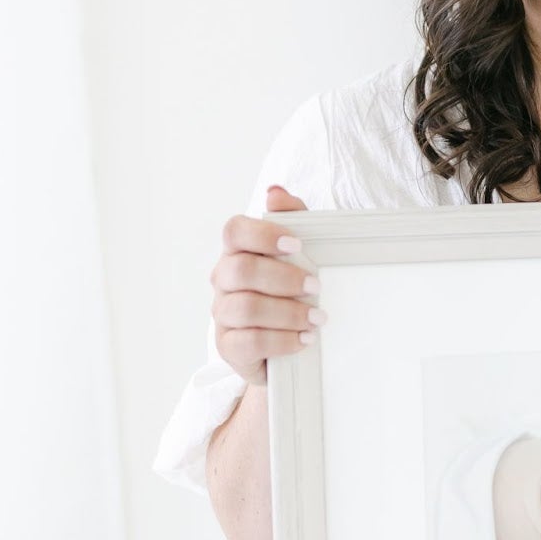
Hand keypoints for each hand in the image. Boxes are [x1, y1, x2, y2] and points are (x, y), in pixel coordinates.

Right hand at [210, 185, 319, 386]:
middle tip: (316, 286)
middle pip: (241, 269)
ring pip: (245, 308)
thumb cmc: (291, 290)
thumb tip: (275, 193)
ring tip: (318, 318)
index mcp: (238, 251)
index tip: (297, 245)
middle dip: (283, 278)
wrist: (286, 345)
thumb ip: (293, 220)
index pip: (234, 230)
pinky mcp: (228, 346)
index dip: (263, 234)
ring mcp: (223, 314)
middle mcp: (224, 280)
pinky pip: (248, 342)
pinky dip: (282, 340)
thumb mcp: (300, 254)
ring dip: (288, 312)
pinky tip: (305, 339)